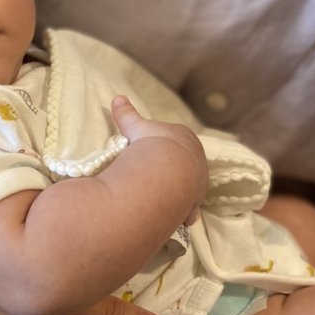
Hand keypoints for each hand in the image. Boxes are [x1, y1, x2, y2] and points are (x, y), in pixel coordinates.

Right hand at [112, 95, 206, 224]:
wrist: (163, 174)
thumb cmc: (152, 145)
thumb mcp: (136, 127)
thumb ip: (128, 114)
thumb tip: (117, 98)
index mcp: (186, 138)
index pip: (178, 140)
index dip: (165, 146)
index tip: (153, 152)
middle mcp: (197, 160)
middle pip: (187, 163)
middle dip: (175, 168)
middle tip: (157, 174)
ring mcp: (197, 183)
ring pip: (191, 186)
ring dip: (180, 190)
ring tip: (165, 195)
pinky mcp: (193, 204)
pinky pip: (189, 209)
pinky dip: (184, 213)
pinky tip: (177, 217)